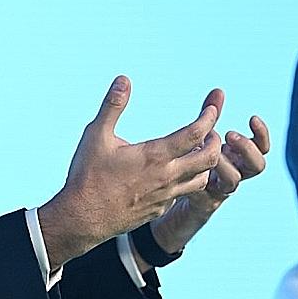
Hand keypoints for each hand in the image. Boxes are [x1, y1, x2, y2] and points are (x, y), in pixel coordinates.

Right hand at [37, 77, 221, 267]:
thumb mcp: (96, 135)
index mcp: (155, 155)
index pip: (195, 133)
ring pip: (202, 179)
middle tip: (208, 131)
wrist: (83, 219)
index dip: (209, 117)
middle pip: (209, 158)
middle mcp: (166, 177)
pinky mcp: (160, 209)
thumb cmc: (88, 176)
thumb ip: (113, 106)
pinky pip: (183, 193)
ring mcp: (165, 196)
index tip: (212, 107)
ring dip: (205, 163)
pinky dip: (188, 180)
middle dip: (214, 141)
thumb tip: (124, 79)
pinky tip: (174, 173)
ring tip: (195, 150)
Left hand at [149, 113, 268, 254]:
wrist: (173, 198)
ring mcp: (220, 189)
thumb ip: (210, 114)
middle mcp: (235, 173)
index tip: (252, 118)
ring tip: (205, 150)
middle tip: (229, 135)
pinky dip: (199, 178)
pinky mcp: (203, 202)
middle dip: (246, 148)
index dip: (262, 135)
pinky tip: (186, 167)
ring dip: (223, 162)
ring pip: (233, 180)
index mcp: (238, 157)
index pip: (262, 147)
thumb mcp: (201, 137)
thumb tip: (219, 90)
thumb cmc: (191, 161)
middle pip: (257, 166)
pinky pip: (208, 194)